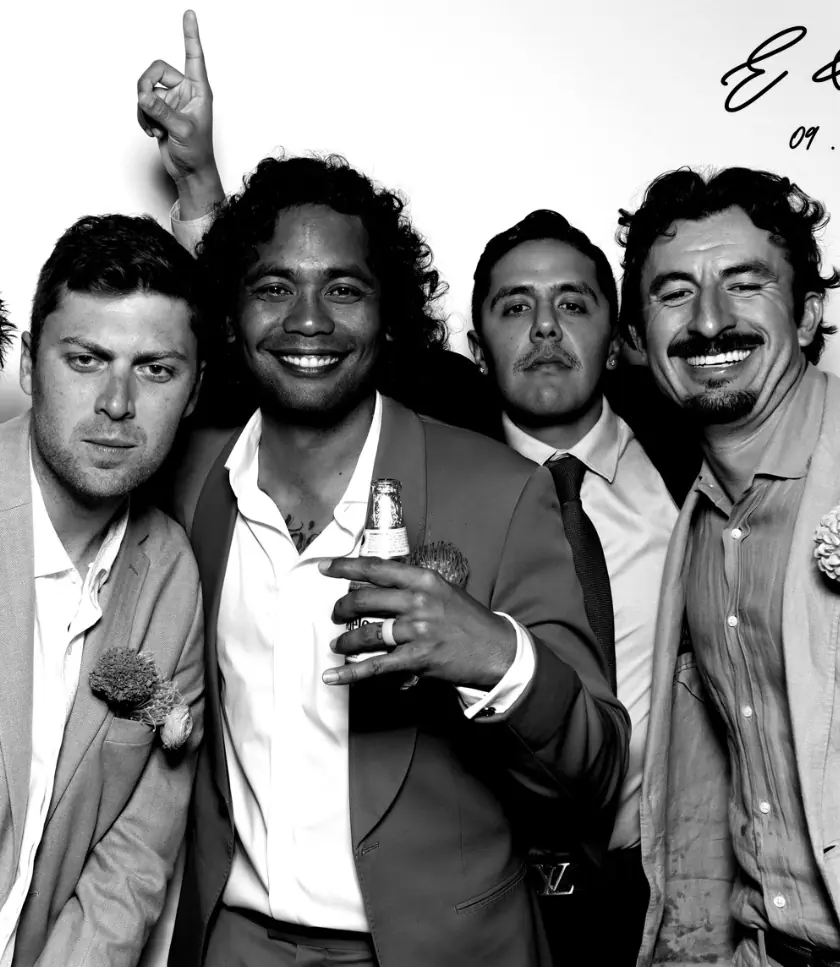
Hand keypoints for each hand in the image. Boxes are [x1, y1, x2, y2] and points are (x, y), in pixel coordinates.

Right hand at [136, 10, 222, 211]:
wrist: (189, 173)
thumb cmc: (197, 153)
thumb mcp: (181, 130)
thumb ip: (161, 111)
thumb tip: (143, 95)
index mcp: (199, 91)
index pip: (194, 57)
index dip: (190, 35)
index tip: (189, 13)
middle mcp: (185, 91)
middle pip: (156, 71)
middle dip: (146, 87)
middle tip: (146, 105)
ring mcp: (171, 101)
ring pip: (145, 89)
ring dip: (144, 109)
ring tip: (155, 127)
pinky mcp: (160, 112)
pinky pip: (142, 104)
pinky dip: (142, 118)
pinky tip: (153, 132)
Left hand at [320, 557, 515, 687]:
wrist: (496, 650)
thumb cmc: (468, 620)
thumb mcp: (442, 591)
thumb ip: (412, 586)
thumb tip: (376, 585)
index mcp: (423, 579)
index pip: (376, 568)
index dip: (345, 567)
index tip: (325, 568)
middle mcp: (418, 601)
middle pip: (364, 599)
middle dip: (342, 608)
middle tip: (336, 614)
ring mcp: (417, 630)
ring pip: (366, 633)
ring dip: (345, 640)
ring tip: (338, 644)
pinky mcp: (417, 658)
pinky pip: (376, 666)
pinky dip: (350, 673)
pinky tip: (333, 677)